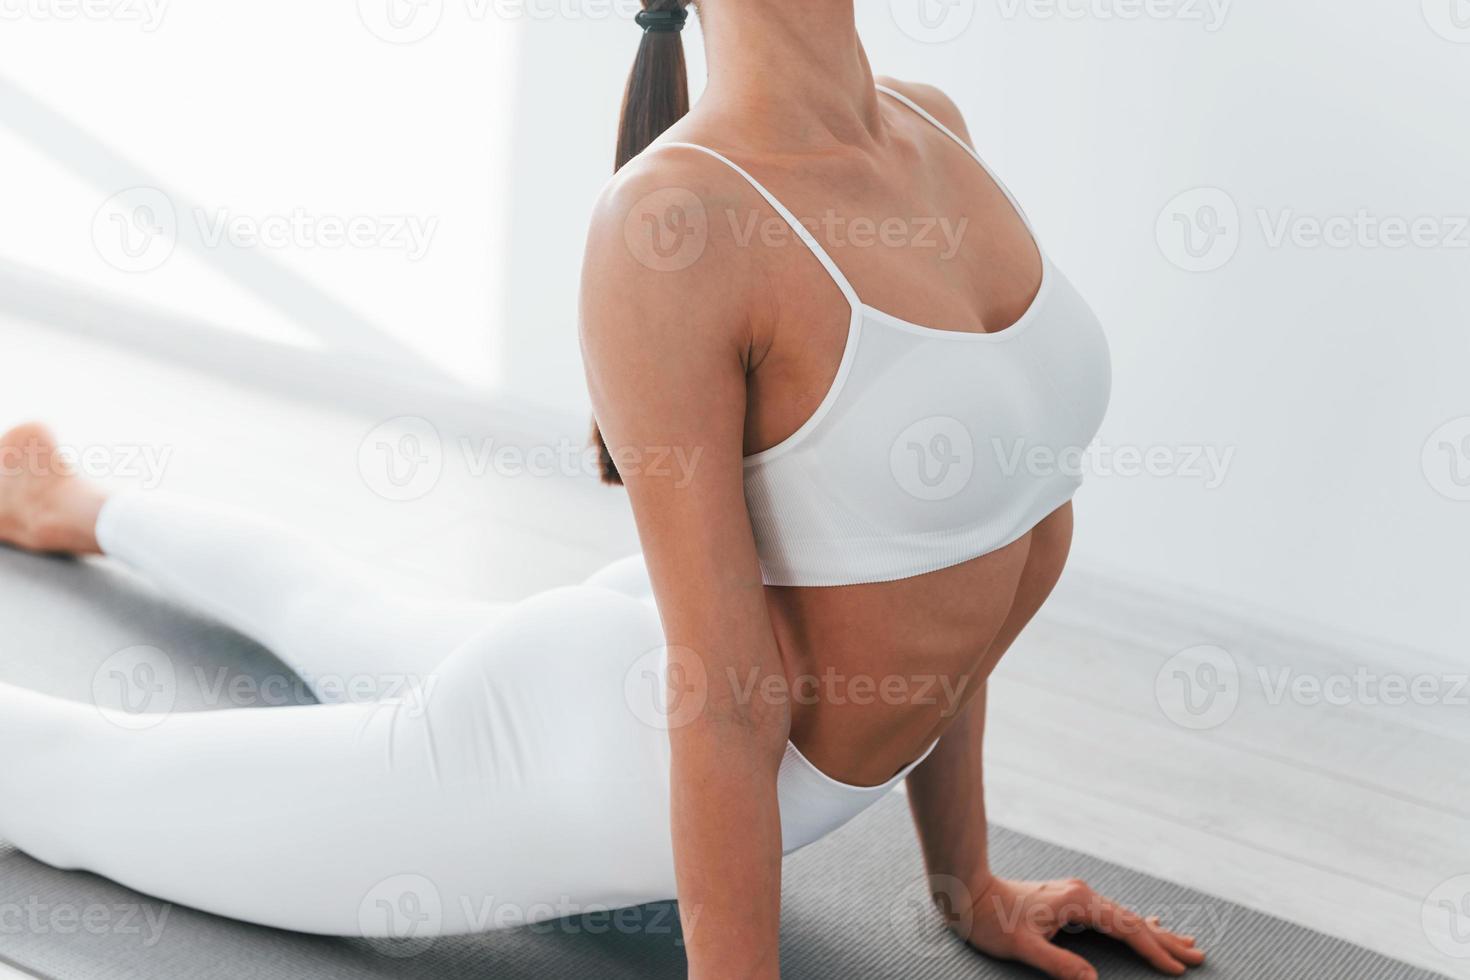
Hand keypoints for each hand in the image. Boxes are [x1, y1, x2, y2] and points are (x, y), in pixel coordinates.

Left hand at [950, 876, 1205, 979]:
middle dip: (1165, 940)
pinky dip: (1133, 923)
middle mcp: (1082, 893)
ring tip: (1183, 942)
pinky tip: (1146, 922)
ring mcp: (1076, 895)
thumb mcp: (1022, 947)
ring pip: (1124, 916)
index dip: (1153, 949)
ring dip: (1153, 931)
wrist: (968, 892)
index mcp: (1078, 901)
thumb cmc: (990, 920)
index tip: (1177, 969)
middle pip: (1133, 919)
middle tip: (1198, 955)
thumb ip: (1059, 964)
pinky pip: (1111, 914)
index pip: (1126, 927)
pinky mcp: (1069, 900)